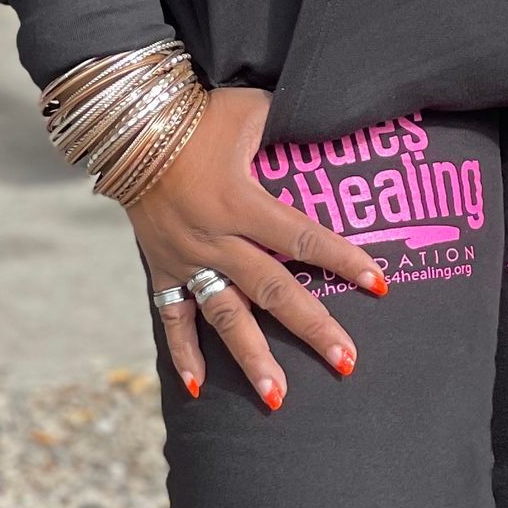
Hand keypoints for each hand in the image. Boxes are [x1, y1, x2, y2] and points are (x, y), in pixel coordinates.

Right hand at [130, 87, 386, 407]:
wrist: (129, 126)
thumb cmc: (199, 112)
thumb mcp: (251, 108)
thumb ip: (292, 121)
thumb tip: (335, 117)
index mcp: (241, 200)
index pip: (302, 235)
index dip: (342, 259)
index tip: (378, 284)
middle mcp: (216, 238)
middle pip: (273, 290)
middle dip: (312, 327)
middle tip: (346, 363)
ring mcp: (186, 259)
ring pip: (225, 316)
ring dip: (252, 358)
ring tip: (278, 398)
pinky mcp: (161, 269)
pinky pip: (172, 318)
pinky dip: (183, 353)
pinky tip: (199, 390)